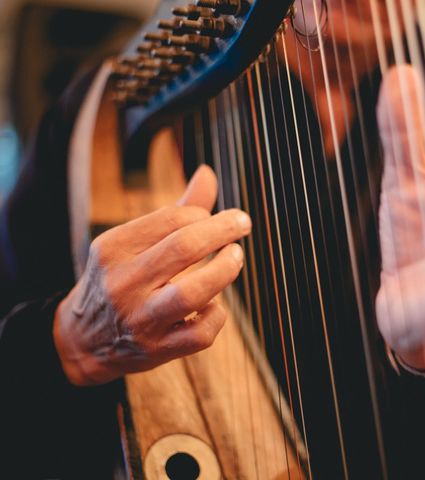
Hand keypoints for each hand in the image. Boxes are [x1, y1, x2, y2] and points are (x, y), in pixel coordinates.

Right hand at [54, 165, 251, 385]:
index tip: (219, 218)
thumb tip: (208, 172)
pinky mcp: (158, 349)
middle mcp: (123, 283)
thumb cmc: (120, 279)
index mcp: (114, 249)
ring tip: (236, 257)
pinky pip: (201, 333)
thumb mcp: (132, 243)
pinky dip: (218, 315)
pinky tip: (214, 304)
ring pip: (193, 293)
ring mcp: (141, 319)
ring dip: (225, 270)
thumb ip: (175, 210)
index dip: (205, 215)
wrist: (82, 340)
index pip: (172, 219)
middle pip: (184, 247)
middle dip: (224, 230)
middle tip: (243, 223)